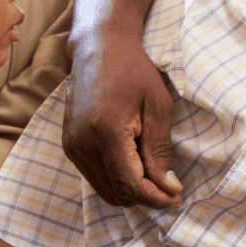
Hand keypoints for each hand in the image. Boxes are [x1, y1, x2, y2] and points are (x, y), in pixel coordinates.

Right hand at [61, 36, 183, 207]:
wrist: (98, 47)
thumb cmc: (133, 71)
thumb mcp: (158, 106)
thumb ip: (160, 150)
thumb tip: (169, 188)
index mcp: (106, 132)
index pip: (130, 184)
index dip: (155, 198)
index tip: (176, 199)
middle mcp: (82, 144)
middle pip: (116, 193)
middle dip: (145, 197)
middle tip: (170, 190)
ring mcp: (72, 146)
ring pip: (104, 189)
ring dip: (130, 190)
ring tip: (155, 175)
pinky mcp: (69, 145)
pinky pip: (95, 176)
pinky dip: (116, 179)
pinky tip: (135, 163)